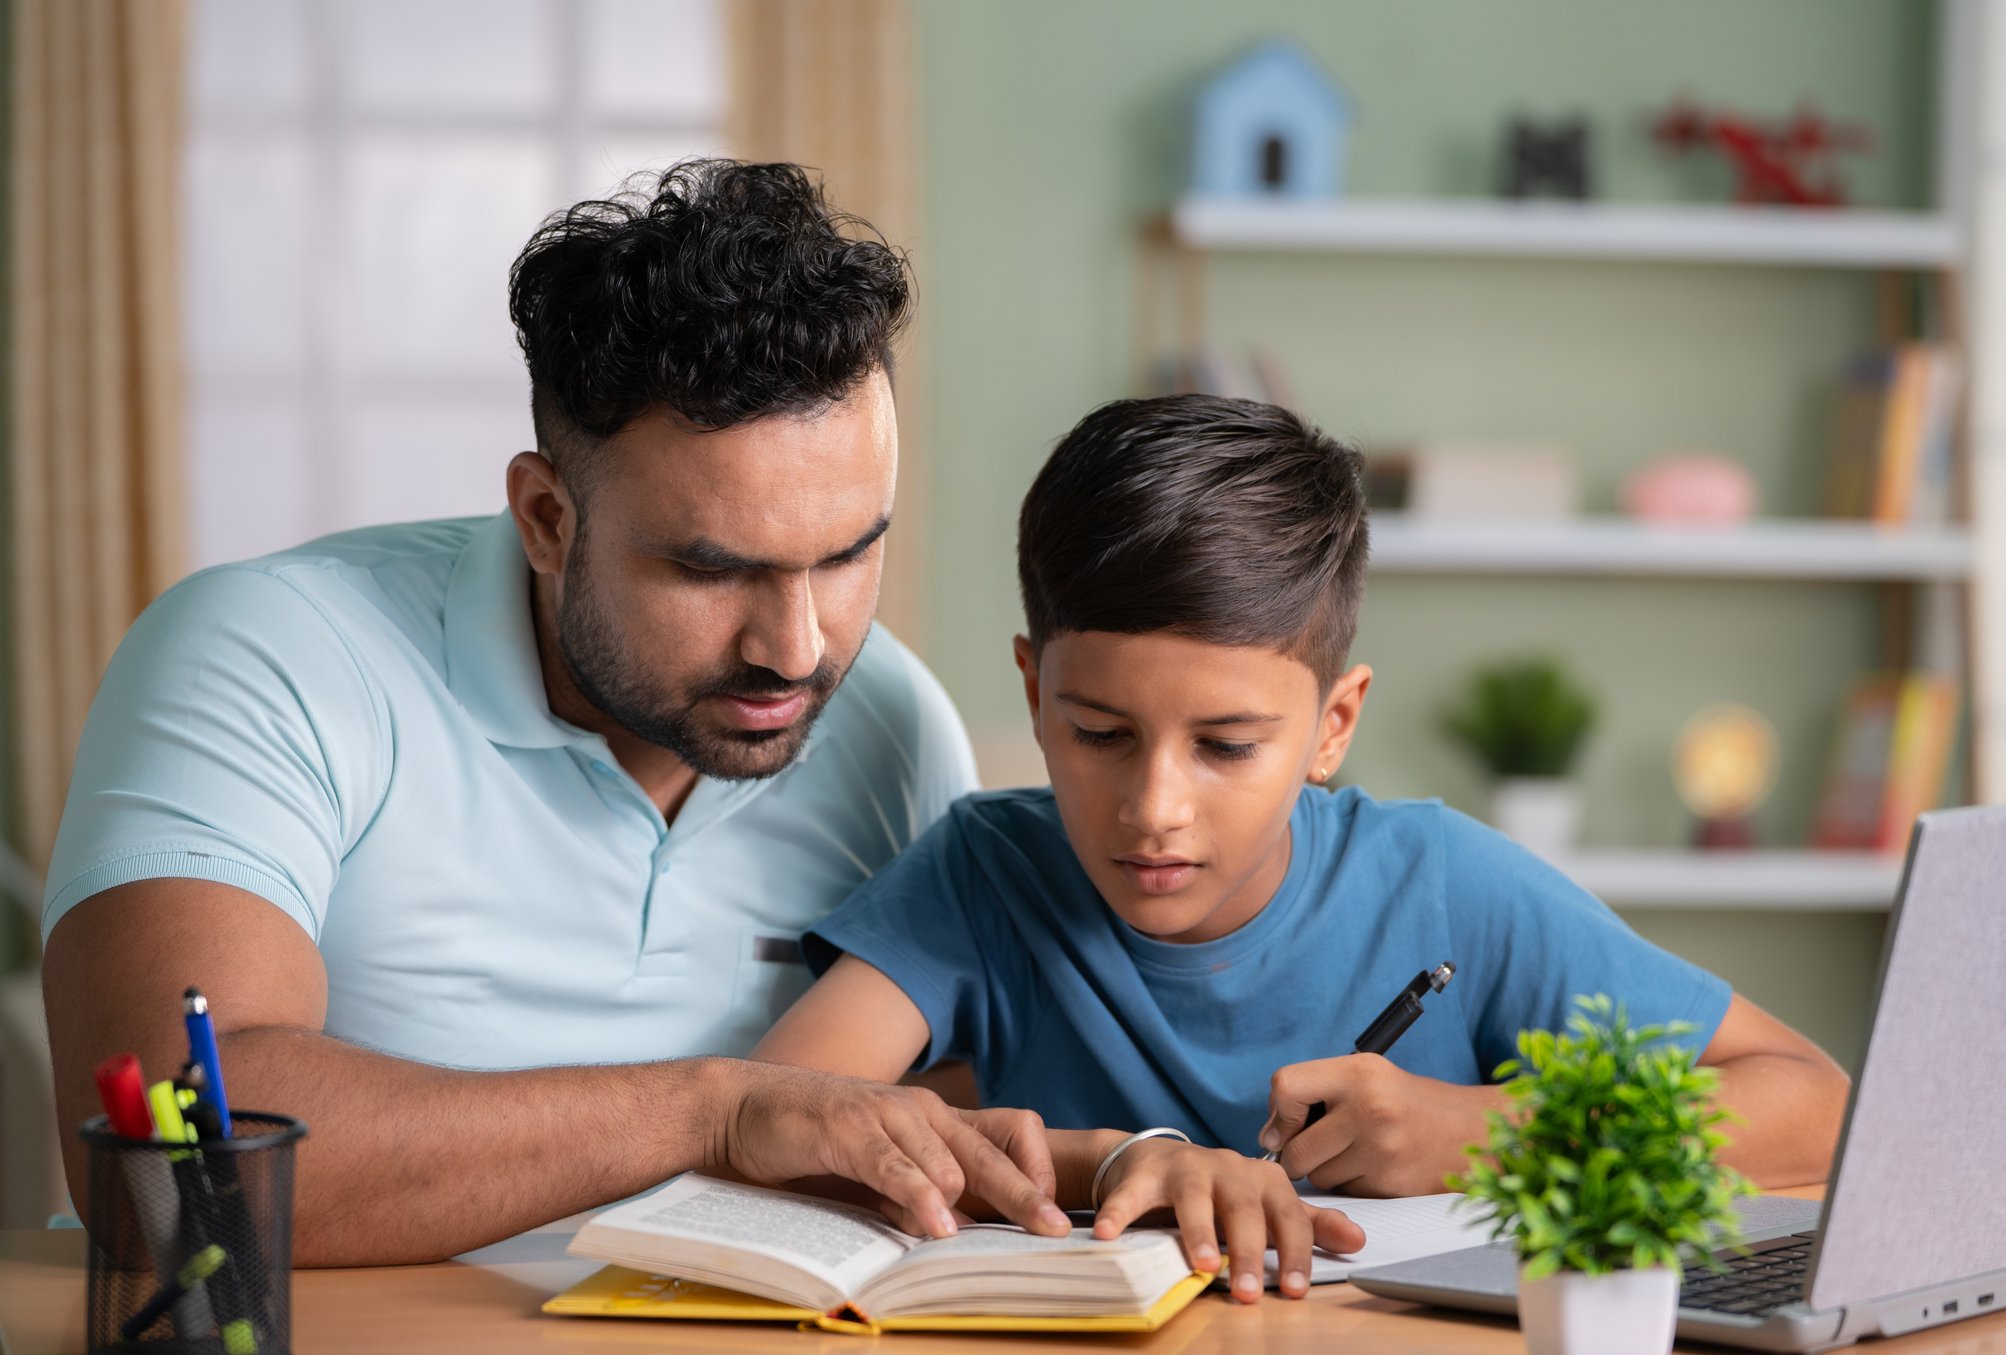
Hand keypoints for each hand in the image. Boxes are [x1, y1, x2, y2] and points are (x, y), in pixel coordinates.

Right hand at [709, 1061, 1069, 1238]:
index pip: (1007, 1133)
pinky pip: (895, 1167)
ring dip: (977, 1202)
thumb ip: (914, 1194)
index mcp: (932, 1120)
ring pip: (950, 1161)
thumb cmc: (812, 1142)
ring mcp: (886, 1116)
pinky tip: (938, 1226)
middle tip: (1057, 1232)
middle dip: (1028, 1195)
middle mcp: (920, 1111)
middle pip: (992, 1152)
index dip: (1035, 1170)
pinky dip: (919, 1197)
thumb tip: (956, 1231)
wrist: (743, 1108)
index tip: (1052, 1213)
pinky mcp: (849, 1130)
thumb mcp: (874, 1172)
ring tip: (1004, 1238)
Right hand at [1090, 1140, 1365, 1302]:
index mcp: (1264, 1181)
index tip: (1296, 1290)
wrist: (1158, 1159)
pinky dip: (1120, 1212)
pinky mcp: (1144, 1175)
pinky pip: (1132, 1195)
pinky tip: (1110, 1234)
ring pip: (1195, 1199)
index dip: (1294, 1252)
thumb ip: (1309, 1225)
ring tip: (1201, 1265)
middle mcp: (1228, 1169)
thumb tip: (1358, 1241)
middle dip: (1249, 1251)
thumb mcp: (1267, 1206)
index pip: (1288, 1217)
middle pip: (1244, 1209)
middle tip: (1249, 1292)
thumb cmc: (1222, 1192)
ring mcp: (1185, 1169)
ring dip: (1198, 1232)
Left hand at [1258, 1053, 1504, 1195]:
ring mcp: (1382, 1150)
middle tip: (1326, 1144)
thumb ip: (1313, 1092)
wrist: (1472, 1130)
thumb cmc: (1408, 1102)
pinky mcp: (1392, 1185)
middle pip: (1295, 1150)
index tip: (1288, 1124)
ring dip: (1328, 1172)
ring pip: (1318, 1178)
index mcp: (1359, 1072)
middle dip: (1301, 1154)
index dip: (1278, 1112)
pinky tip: (1376, 1167)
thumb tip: (1267, 1137)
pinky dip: (1353, 1185)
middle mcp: (1369, 1108)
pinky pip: (1346, 1194)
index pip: (1286, 1086)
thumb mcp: (1366, 1075)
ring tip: (1358, 1151)